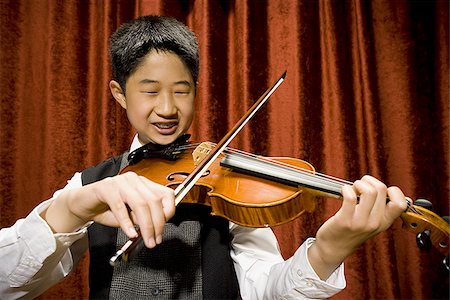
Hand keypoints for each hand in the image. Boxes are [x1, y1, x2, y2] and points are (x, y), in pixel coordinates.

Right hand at [42, 172, 175, 247]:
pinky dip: (127, 223)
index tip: (164, 229)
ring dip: (146, 225)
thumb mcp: (131, 216)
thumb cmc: (108, 209)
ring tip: (146, 240)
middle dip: (157, 224)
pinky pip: (120, 206)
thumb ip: (144, 217)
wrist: (83, 204)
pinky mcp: (106, 187)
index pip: (166, 194)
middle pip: (154, 201)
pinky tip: (130, 233)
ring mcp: (121, 181)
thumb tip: (156, 227)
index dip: (169, 211)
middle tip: (155, 240)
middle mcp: (135, 180)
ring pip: (140, 203)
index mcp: (144, 184)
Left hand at [308, 175, 407, 279]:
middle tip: (359, 187)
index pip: (401, 203)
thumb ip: (384, 211)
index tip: (379, 190)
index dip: (393, 190)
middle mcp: (375, 223)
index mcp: (385, 222)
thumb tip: (402, 197)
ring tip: (352, 190)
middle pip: (381, 189)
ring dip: (358, 184)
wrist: (334, 247)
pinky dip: (346, 189)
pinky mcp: (345, 220)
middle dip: (368, 181)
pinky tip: (343, 192)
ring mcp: (361, 222)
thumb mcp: (373, 223)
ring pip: (368, 191)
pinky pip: (350, 197)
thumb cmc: (352, 230)